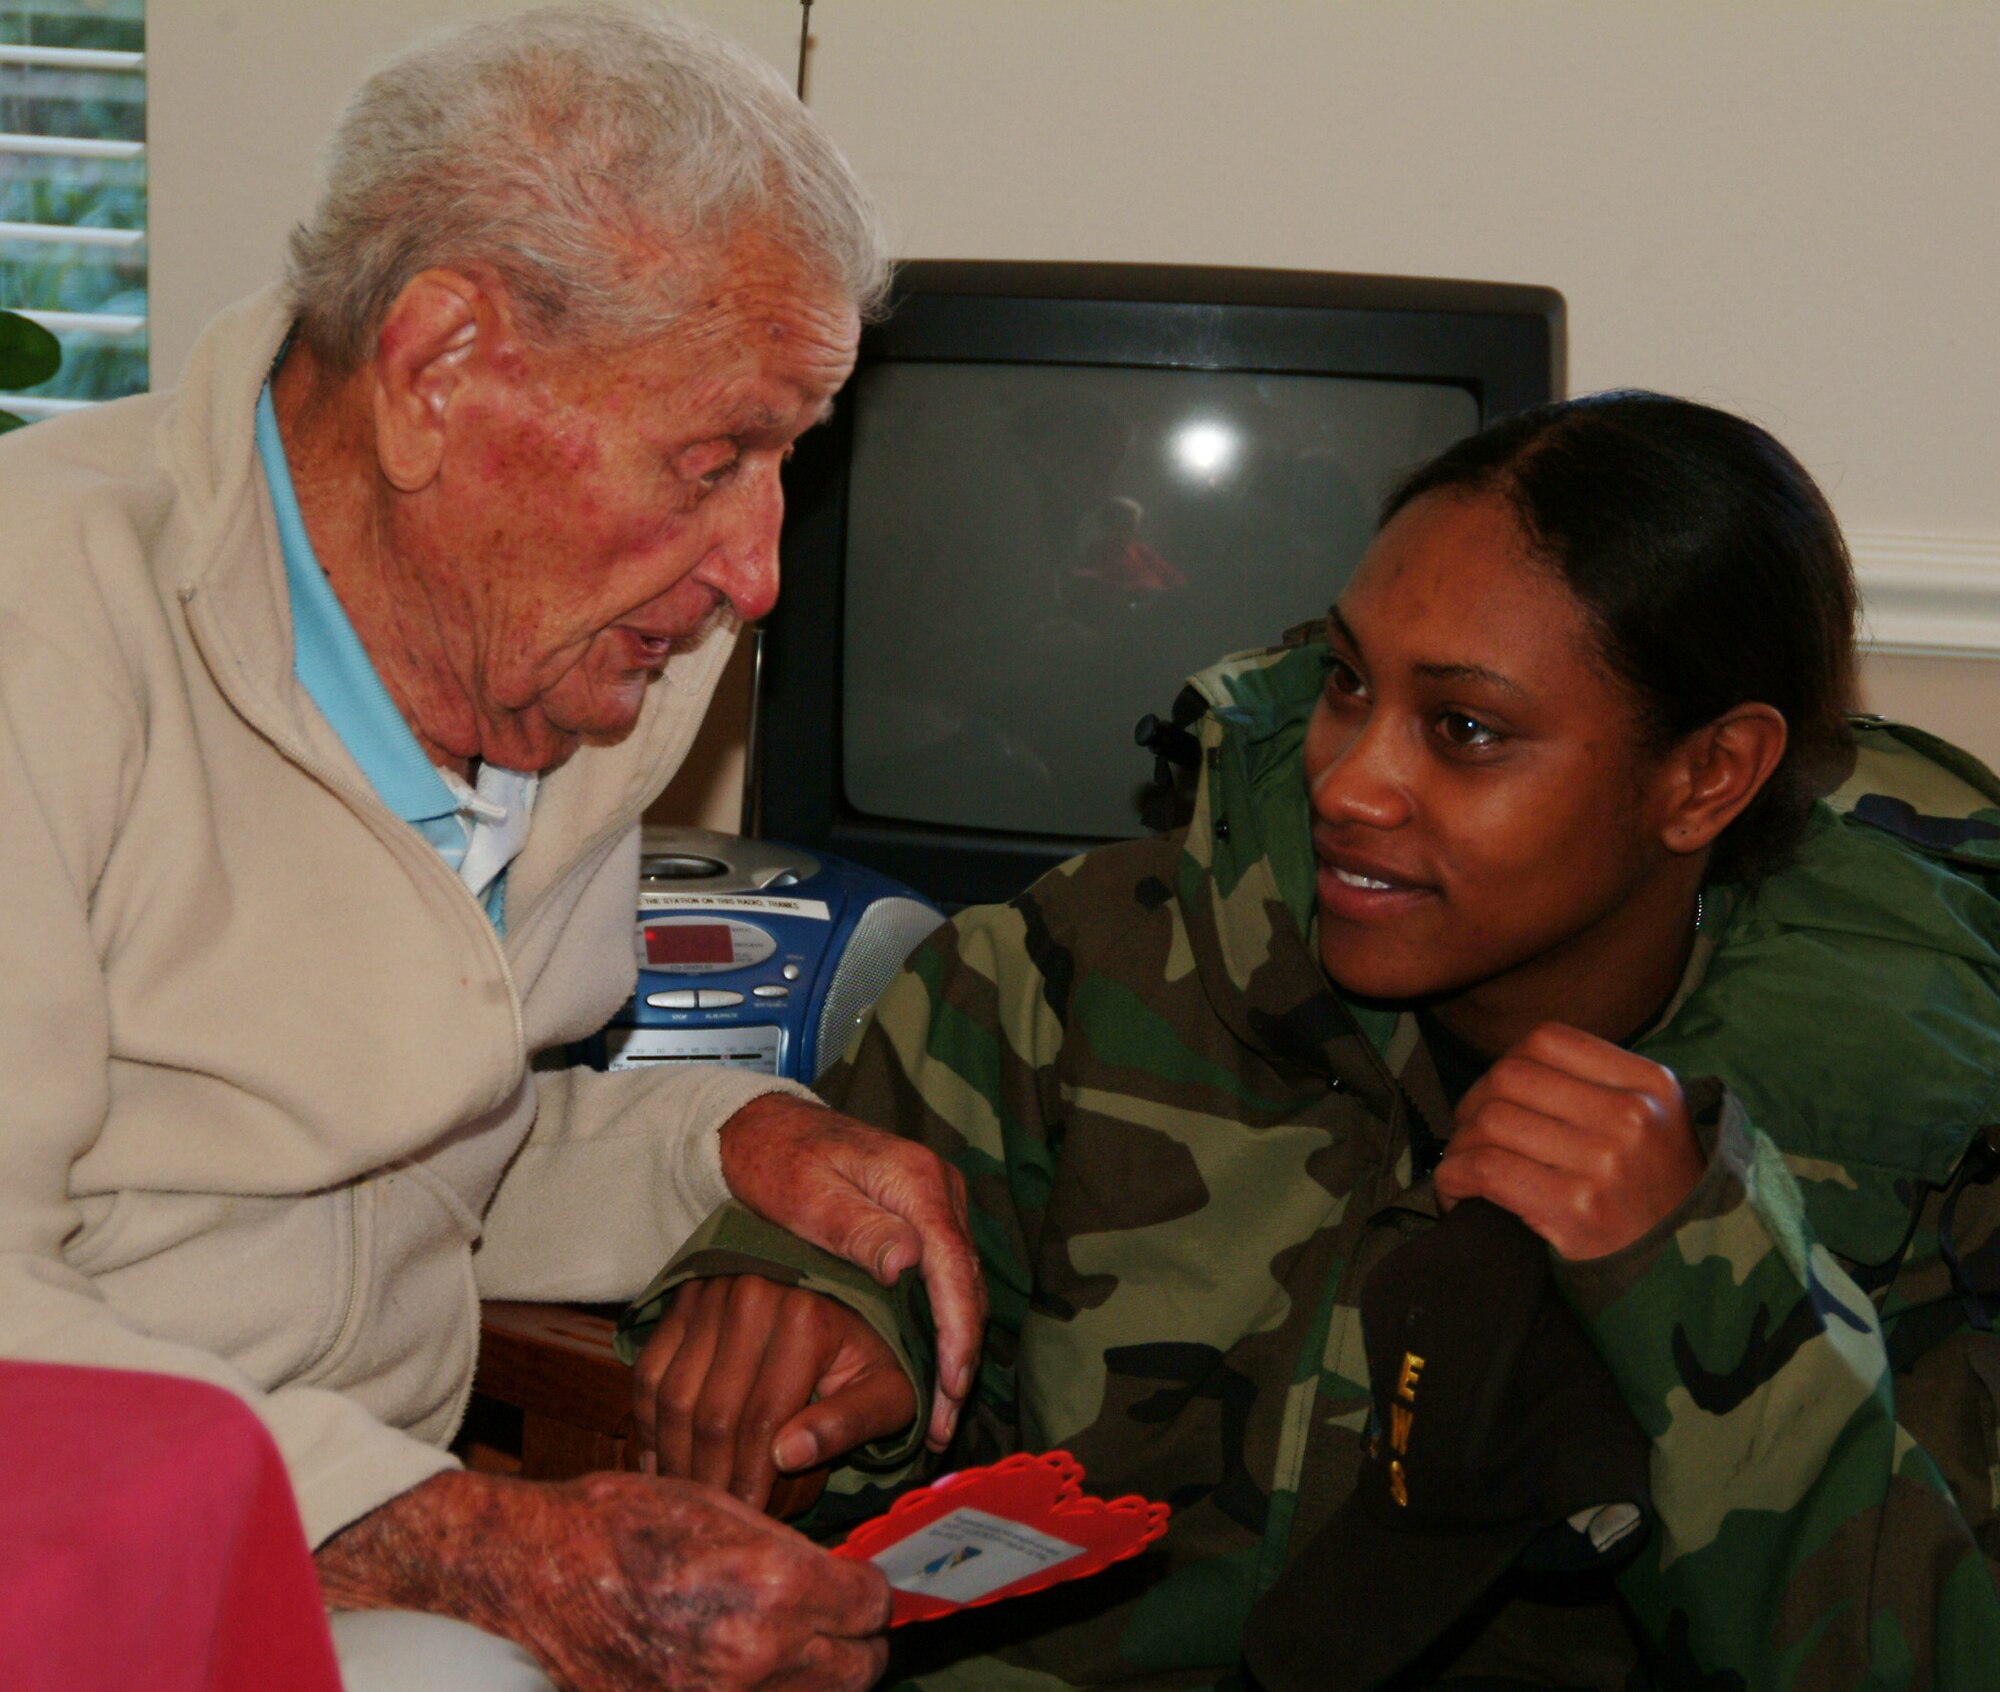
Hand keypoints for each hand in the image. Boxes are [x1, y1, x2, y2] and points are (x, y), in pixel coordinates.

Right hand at [316, 1468, 890, 1691]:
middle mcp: (758, 1655)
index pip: (871, 1605)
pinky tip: (745, 1665)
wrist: (534, 1575)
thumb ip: (789, 1549)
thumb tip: (836, 1574)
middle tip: (832, 1616)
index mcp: (774, 1586)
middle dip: (854, 1639)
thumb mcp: (719, 1507)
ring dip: (816, 1674)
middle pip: (860, 1669)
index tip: (853, 1582)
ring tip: (787, 1641)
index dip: (867, 1588)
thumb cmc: (620, 1525)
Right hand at [634, 1274, 919, 1511]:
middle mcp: (753, 1296)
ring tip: (687, 1496)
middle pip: (713, 1413)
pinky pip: (650, 1371)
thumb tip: (787, 1458)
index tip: (747, 1520)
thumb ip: (849, 1424)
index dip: (750, 1480)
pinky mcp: (683, 1298)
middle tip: (712, 1516)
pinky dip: (649, 1423)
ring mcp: (712, 1293)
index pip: (764, 1420)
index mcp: (808, 1319)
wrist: (848, 1290)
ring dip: (674, 1457)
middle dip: (709, 1478)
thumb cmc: (868, 1355)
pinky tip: (662, 1462)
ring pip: (674, 1396)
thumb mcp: (888, 1391)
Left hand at [718, 1093, 983, 1451]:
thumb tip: (909, 1264)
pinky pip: (947, 1276)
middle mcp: (940, 1189)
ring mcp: (937, 1202)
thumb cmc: (777, 1162)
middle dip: (962, 1354)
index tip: (950, 1386)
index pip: (952, 1265)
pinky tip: (931, 1366)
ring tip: (942, 1410)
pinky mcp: (925, 1217)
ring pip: (962, 1284)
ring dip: (957, 1345)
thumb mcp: (806, 1197)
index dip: (956, 1331)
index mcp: (916, 1180)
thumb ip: (858, 1228)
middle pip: (967, 1281)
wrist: (765, 1127)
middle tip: (944, 1420)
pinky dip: (944, 1323)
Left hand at [1432, 1022, 1705, 1260]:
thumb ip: (1594, 1081)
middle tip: (1469, 1134)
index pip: (1548, 1041)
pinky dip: (1454, 1178)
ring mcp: (1604, 1162)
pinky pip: (1486, 1170)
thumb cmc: (1652, 1187)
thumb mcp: (1653, 1116)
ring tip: (1465, 1165)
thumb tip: (1506, 1068)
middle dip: (1473, 1103)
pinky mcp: (1576, 1208)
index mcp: (1649, 1084)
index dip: (1505, 1063)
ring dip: (1460, 1144)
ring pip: (1491, 1121)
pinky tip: (1457, 1192)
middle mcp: (1631, 1117)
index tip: (1496, 1094)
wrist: (1682, 1265)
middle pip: (1510, 1076)